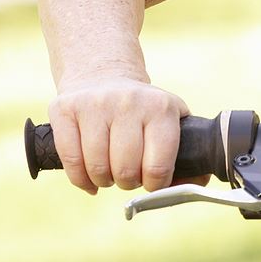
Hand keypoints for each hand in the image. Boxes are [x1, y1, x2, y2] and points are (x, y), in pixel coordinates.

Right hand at [47, 75, 192, 193]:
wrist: (103, 75)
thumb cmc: (143, 110)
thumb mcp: (172, 120)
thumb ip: (189, 154)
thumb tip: (195, 186)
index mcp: (161, 108)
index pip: (158, 164)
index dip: (155, 184)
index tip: (152, 182)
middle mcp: (129, 102)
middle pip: (125, 169)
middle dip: (128, 183)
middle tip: (129, 177)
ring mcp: (95, 104)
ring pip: (97, 168)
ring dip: (104, 181)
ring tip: (110, 174)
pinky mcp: (65, 109)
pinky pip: (70, 160)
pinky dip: (80, 179)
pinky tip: (89, 178)